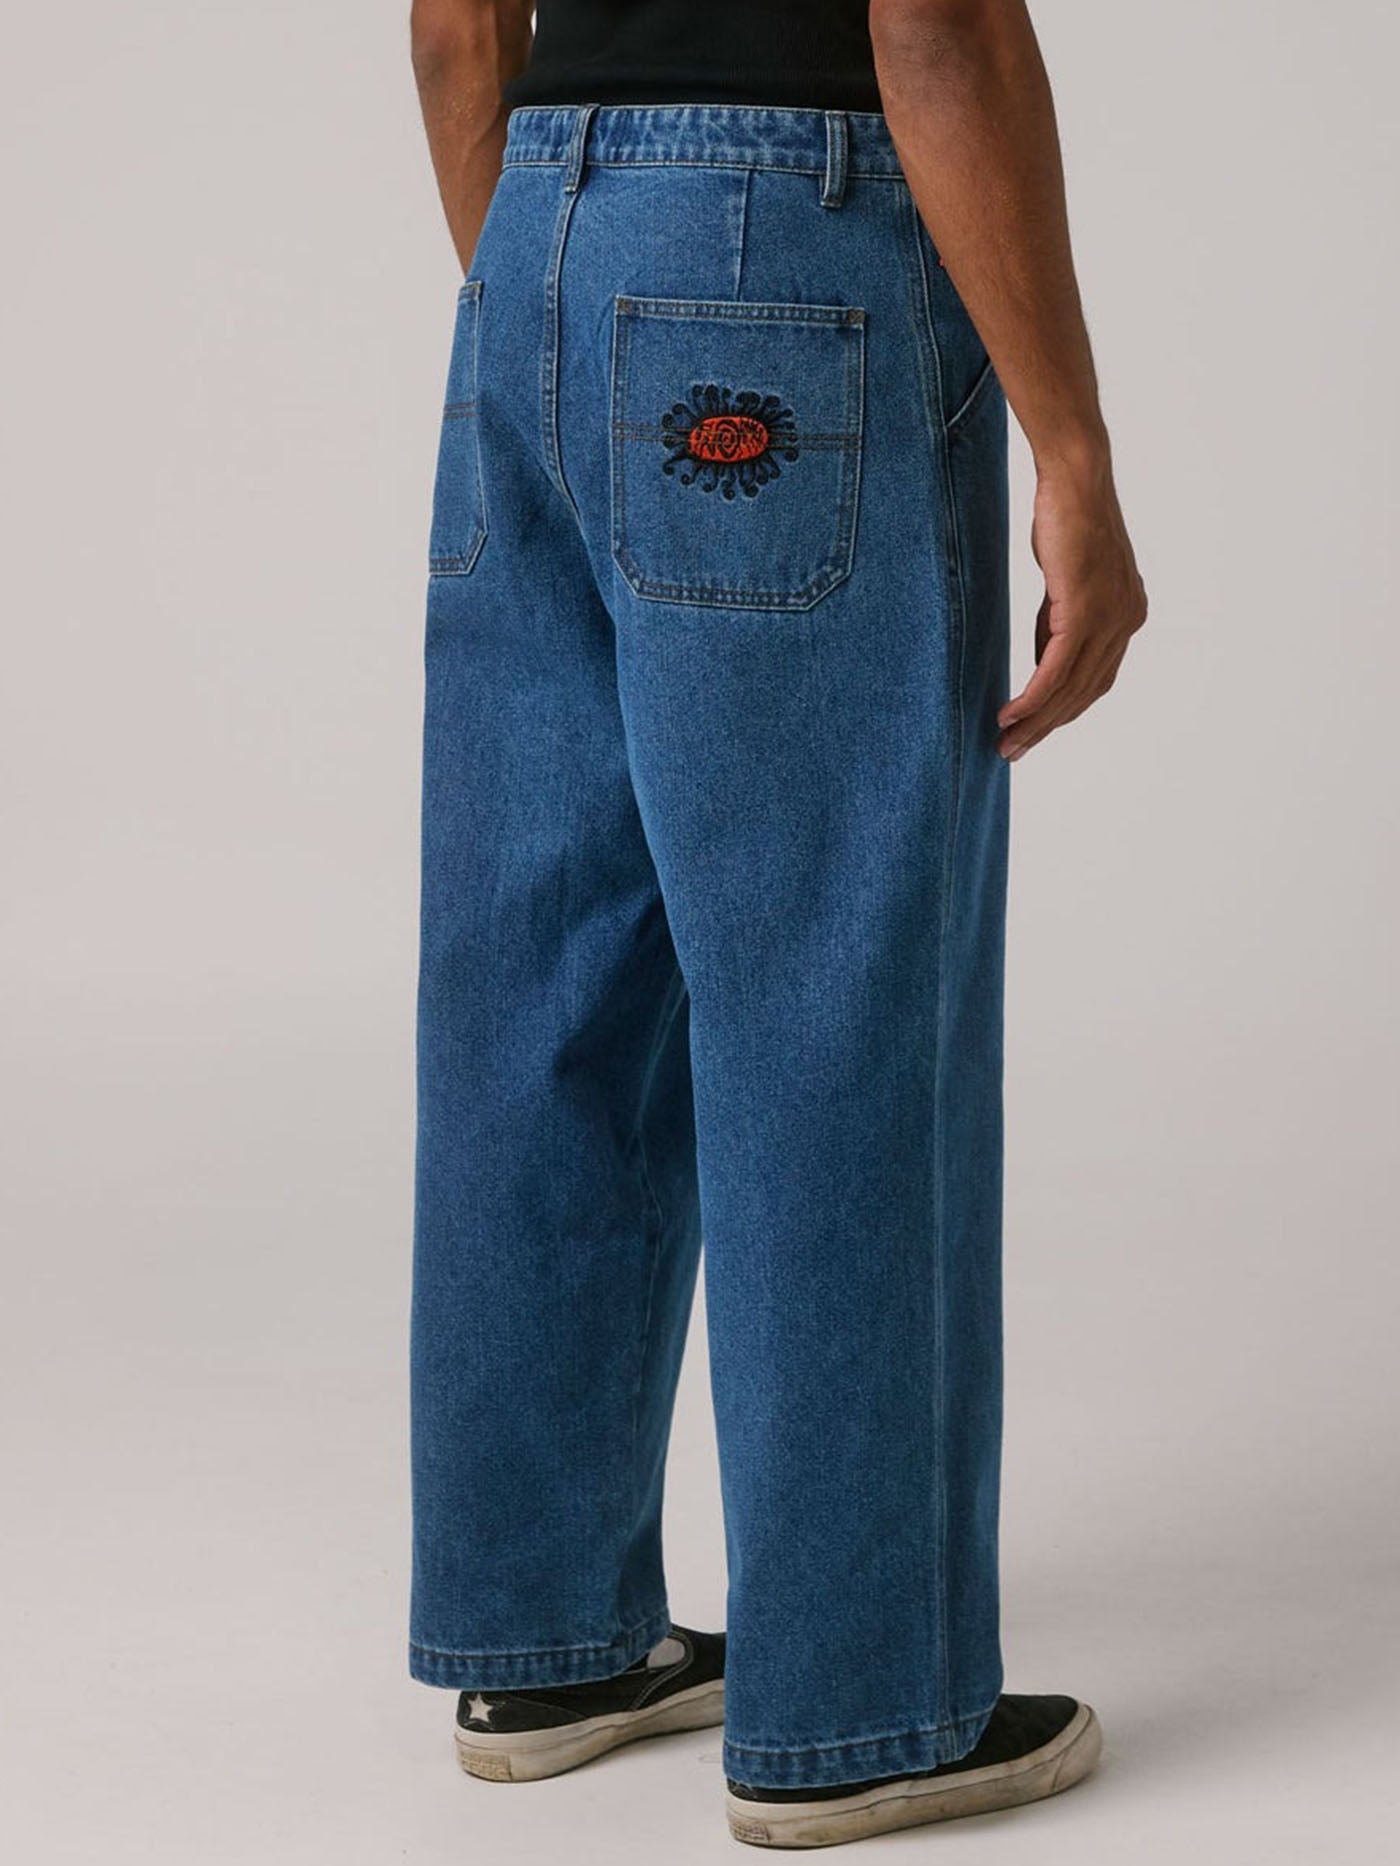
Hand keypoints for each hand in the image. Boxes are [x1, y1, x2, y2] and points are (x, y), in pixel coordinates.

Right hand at [997, 455, 1146, 760]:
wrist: (1074, 480)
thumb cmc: (1064, 519)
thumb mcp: (1064, 581)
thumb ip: (1058, 623)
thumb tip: (1042, 662)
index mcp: (1127, 615)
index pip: (1095, 680)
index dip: (1063, 711)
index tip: (1033, 732)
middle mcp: (1126, 621)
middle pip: (1084, 693)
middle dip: (1047, 728)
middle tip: (1014, 752)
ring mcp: (1110, 618)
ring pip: (1070, 689)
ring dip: (1036, 722)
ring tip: (1007, 744)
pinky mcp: (1084, 612)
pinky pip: (1056, 670)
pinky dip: (1033, 699)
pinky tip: (1011, 716)